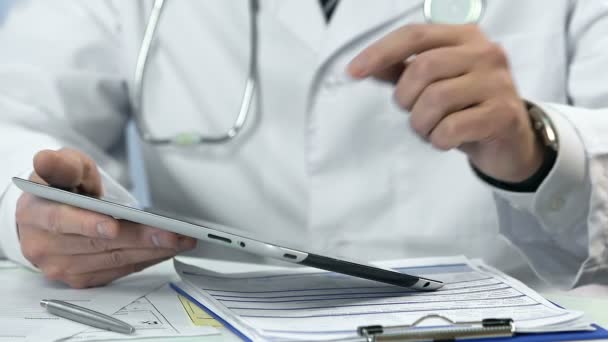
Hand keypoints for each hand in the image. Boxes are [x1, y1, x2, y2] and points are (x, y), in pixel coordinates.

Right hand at [15, 148, 196, 287]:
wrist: (50, 214)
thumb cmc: (60, 188)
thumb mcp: (62, 166)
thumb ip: (61, 164)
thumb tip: (45, 158)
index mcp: (35, 213)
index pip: (60, 220)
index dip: (87, 224)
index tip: (112, 226)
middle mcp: (44, 245)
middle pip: (98, 244)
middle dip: (139, 238)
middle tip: (171, 234)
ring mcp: (61, 266)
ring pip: (113, 260)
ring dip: (150, 251)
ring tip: (179, 240)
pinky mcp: (80, 279)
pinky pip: (118, 271)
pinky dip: (145, 260)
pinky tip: (165, 250)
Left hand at [348, 24, 544, 181]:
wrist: (511, 142)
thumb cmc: (466, 107)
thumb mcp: (434, 84)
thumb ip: (403, 70)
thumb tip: (366, 66)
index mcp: (464, 37)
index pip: (414, 35)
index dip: (380, 52)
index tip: (353, 72)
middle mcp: (484, 52)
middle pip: (423, 68)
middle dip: (406, 98)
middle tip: (412, 113)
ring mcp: (497, 82)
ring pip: (436, 99)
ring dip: (421, 123)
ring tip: (430, 128)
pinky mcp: (503, 113)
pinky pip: (452, 127)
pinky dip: (439, 139)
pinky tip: (446, 139)